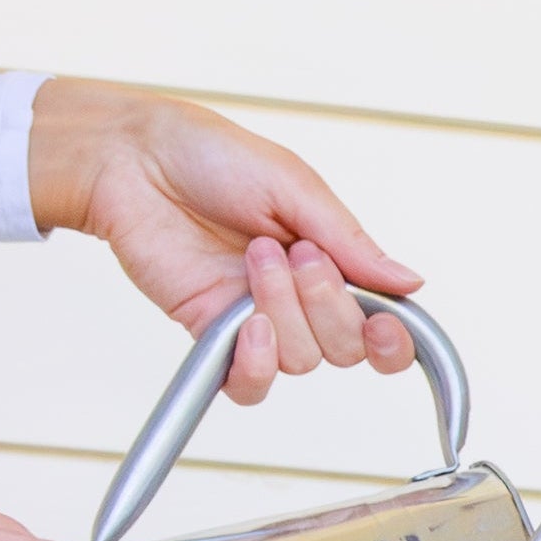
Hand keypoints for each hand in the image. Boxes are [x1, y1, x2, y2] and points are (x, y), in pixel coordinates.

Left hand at [27, 81, 423, 404]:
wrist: (129, 157)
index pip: (382, 331)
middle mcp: (301, 302)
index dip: (393, 343)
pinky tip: (246, 326)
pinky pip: (251, 386)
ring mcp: (259, 322)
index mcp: (332, 266)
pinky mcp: (216, 336)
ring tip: (251, 254)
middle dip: (326, 303)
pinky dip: (255, 365)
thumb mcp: (293, 184)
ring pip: (302, 359)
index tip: (384, 325)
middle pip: (346, 350)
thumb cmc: (204, 154)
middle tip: (291, 251)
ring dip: (280, 307)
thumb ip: (352, 240)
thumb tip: (411, 282)